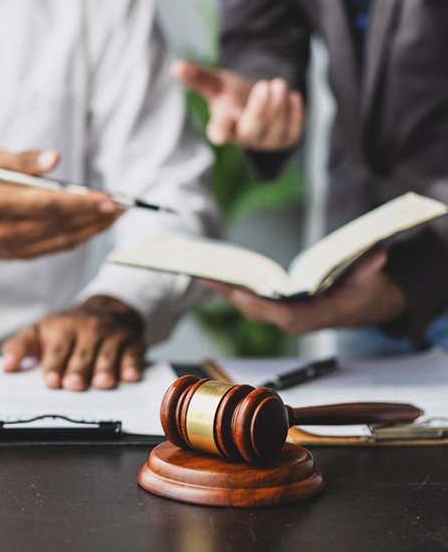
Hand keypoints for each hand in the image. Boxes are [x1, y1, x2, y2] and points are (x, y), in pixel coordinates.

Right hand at [0, 150, 121, 261]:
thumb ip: (25, 160)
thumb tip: (56, 159)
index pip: (46, 205)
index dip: (80, 204)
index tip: (109, 199)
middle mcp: (4, 231)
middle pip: (60, 225)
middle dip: (95, 216)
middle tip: (124, 204)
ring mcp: (13, 248)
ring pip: (63, 240)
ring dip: (94, 228)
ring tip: (118, 214)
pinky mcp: (21, 256)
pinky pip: (57, 247)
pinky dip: (81, 236)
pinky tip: (98, 224)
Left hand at [0, 295, 145, 390]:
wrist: (103, 311)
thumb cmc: (65, 330)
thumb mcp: (39, 332)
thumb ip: (20, 347)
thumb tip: (6, 366)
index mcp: (63, 327)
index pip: (57, 349)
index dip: (54, 366)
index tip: (50, 381)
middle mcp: (89, 329)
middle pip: (83, 354)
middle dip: (78, 370)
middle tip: (73, 385)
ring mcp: (112, 335)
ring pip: (108, 354)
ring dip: (105, 369)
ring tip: (102, 384)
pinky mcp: (132, 342)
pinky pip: (133, 354)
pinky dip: (132, 365)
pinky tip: (130, 376)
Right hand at [172, 59, 304, 151]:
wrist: (261, 103)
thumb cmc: (234, 96)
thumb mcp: (218, 84)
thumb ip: (199, 77)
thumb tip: (176, 66)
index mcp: (224, 126)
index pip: (219, 131)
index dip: (219, 132)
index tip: (218, 136)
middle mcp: (245, 137)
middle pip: (251, 128)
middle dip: (260, 109)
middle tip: (265, 85)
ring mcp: (267, 141)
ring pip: (275, 129)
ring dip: (279, 106)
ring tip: (278, 83)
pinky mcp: (287, 139)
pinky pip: (294, 129)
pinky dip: (295, 112)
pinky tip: (293, 96)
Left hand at [200, 250, 406, 333]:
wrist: (372, 306)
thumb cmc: (369, 292)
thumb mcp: (373, 278)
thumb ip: (369, 268)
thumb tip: (375, 255)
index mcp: (315, 317)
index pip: (283, 315)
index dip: (260, 305)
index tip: (238, 291)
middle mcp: (295, 321)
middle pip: (255, 310)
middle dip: (229, 293)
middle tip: (204, 274)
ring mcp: (284, 318)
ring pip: (248, 307)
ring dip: (224, 291)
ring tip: (202, 271)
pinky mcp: (278, 311)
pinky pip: (250, 302)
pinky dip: (232, 289)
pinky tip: (215, 276)